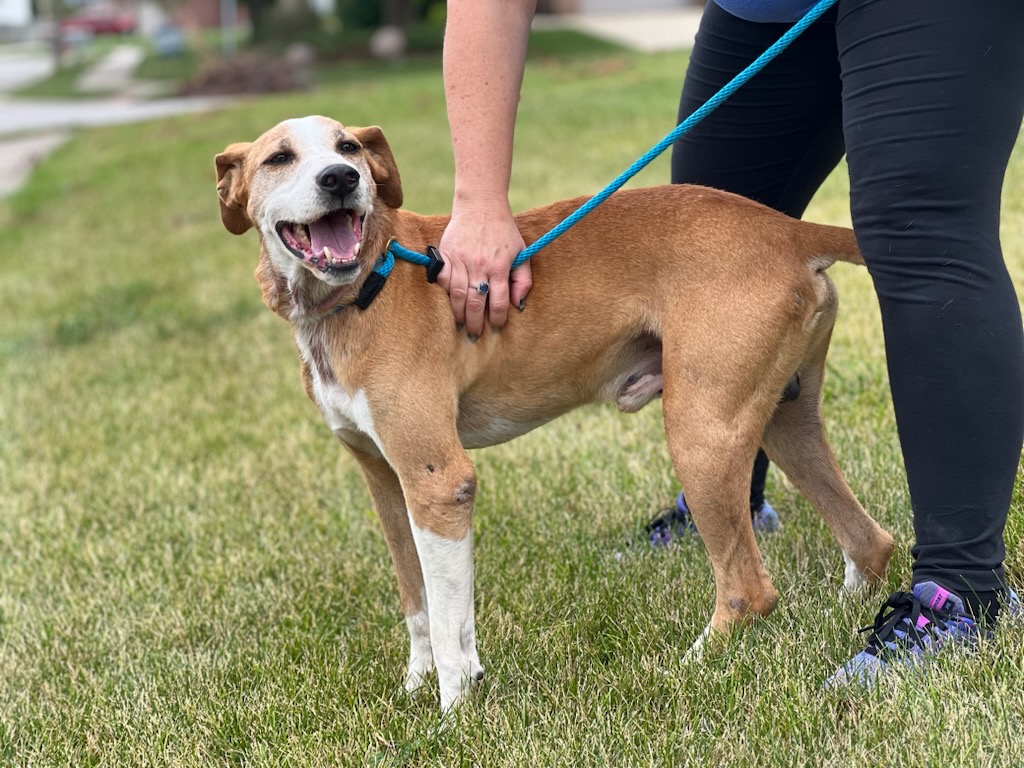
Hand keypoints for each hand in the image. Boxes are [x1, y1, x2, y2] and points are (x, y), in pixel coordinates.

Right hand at [438, 201, 532, 336]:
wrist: (481, 205)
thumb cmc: (504, 231)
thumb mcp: (522, 253)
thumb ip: (523, 280)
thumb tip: (518, 304)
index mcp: (500, 267)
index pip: (499, 301)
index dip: (498, 318)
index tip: (497, 325)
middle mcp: (479, 265)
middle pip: (475, 302)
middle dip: (475, 322)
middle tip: (475, 334)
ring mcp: (460, 259)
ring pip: (456, 294)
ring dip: (458, 312)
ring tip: (461, 322)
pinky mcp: (446, 253)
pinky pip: (441, 278)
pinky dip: (443, 291)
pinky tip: (447, 300)